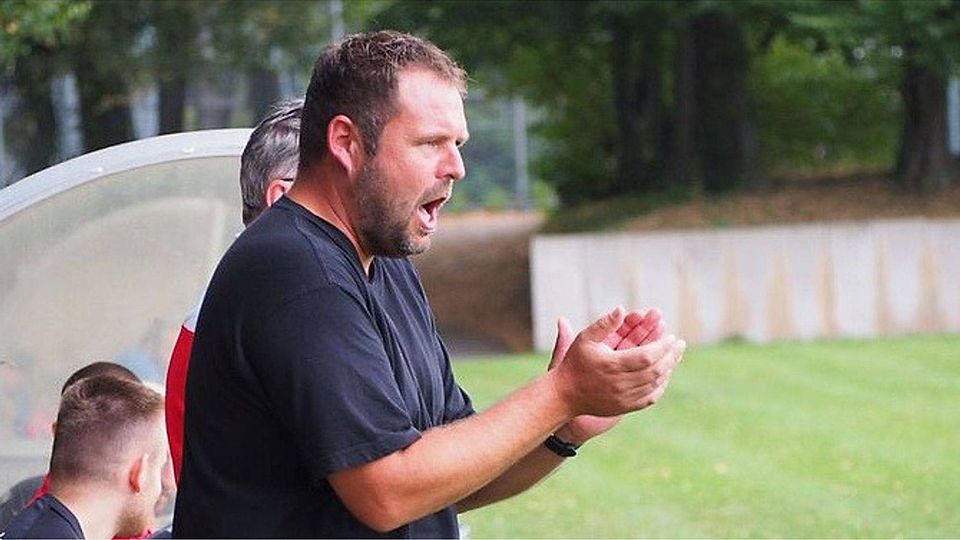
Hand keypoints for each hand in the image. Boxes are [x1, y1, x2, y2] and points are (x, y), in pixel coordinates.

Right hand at [548, 307, 683, 442]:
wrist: (564, 395)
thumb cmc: (574, 363)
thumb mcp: (585, 339)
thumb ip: (604, 324)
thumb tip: (622, 309)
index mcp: (611, 365)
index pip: (647, 356)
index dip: (662, 346)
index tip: (671, 336)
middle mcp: (619, 384)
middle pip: (655, 370)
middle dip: (671, 355)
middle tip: (680, 344)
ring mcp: (623, 398)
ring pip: (655, 384)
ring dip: (668, 368)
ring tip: (675, 355)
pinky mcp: (625, 407)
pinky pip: (650, 397)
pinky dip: (661, 385)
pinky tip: (665, 374)